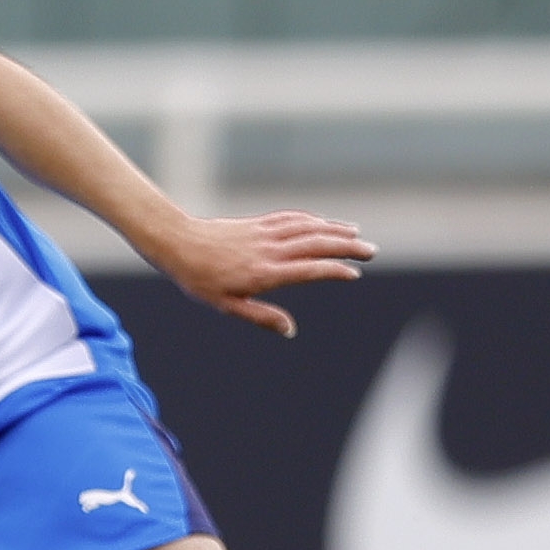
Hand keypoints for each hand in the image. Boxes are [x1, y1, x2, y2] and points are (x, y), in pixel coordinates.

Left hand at [157, 207, 374, 336]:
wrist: (178, 244)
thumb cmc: (200, 279)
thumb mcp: (227, 305)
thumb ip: (261, 316)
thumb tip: (290, 330)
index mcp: (265, 272)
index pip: (310, 269)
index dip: (334, 270)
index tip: (354, 274)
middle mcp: (270, 250)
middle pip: (316, 244)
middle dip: (346, 246)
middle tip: (371, 250)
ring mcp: (265, 234)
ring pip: (307, 228)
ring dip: (334, 229)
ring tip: (356, 234)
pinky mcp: (257, 224)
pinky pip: (290, 219)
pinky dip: (311, 219)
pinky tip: (323, 222)